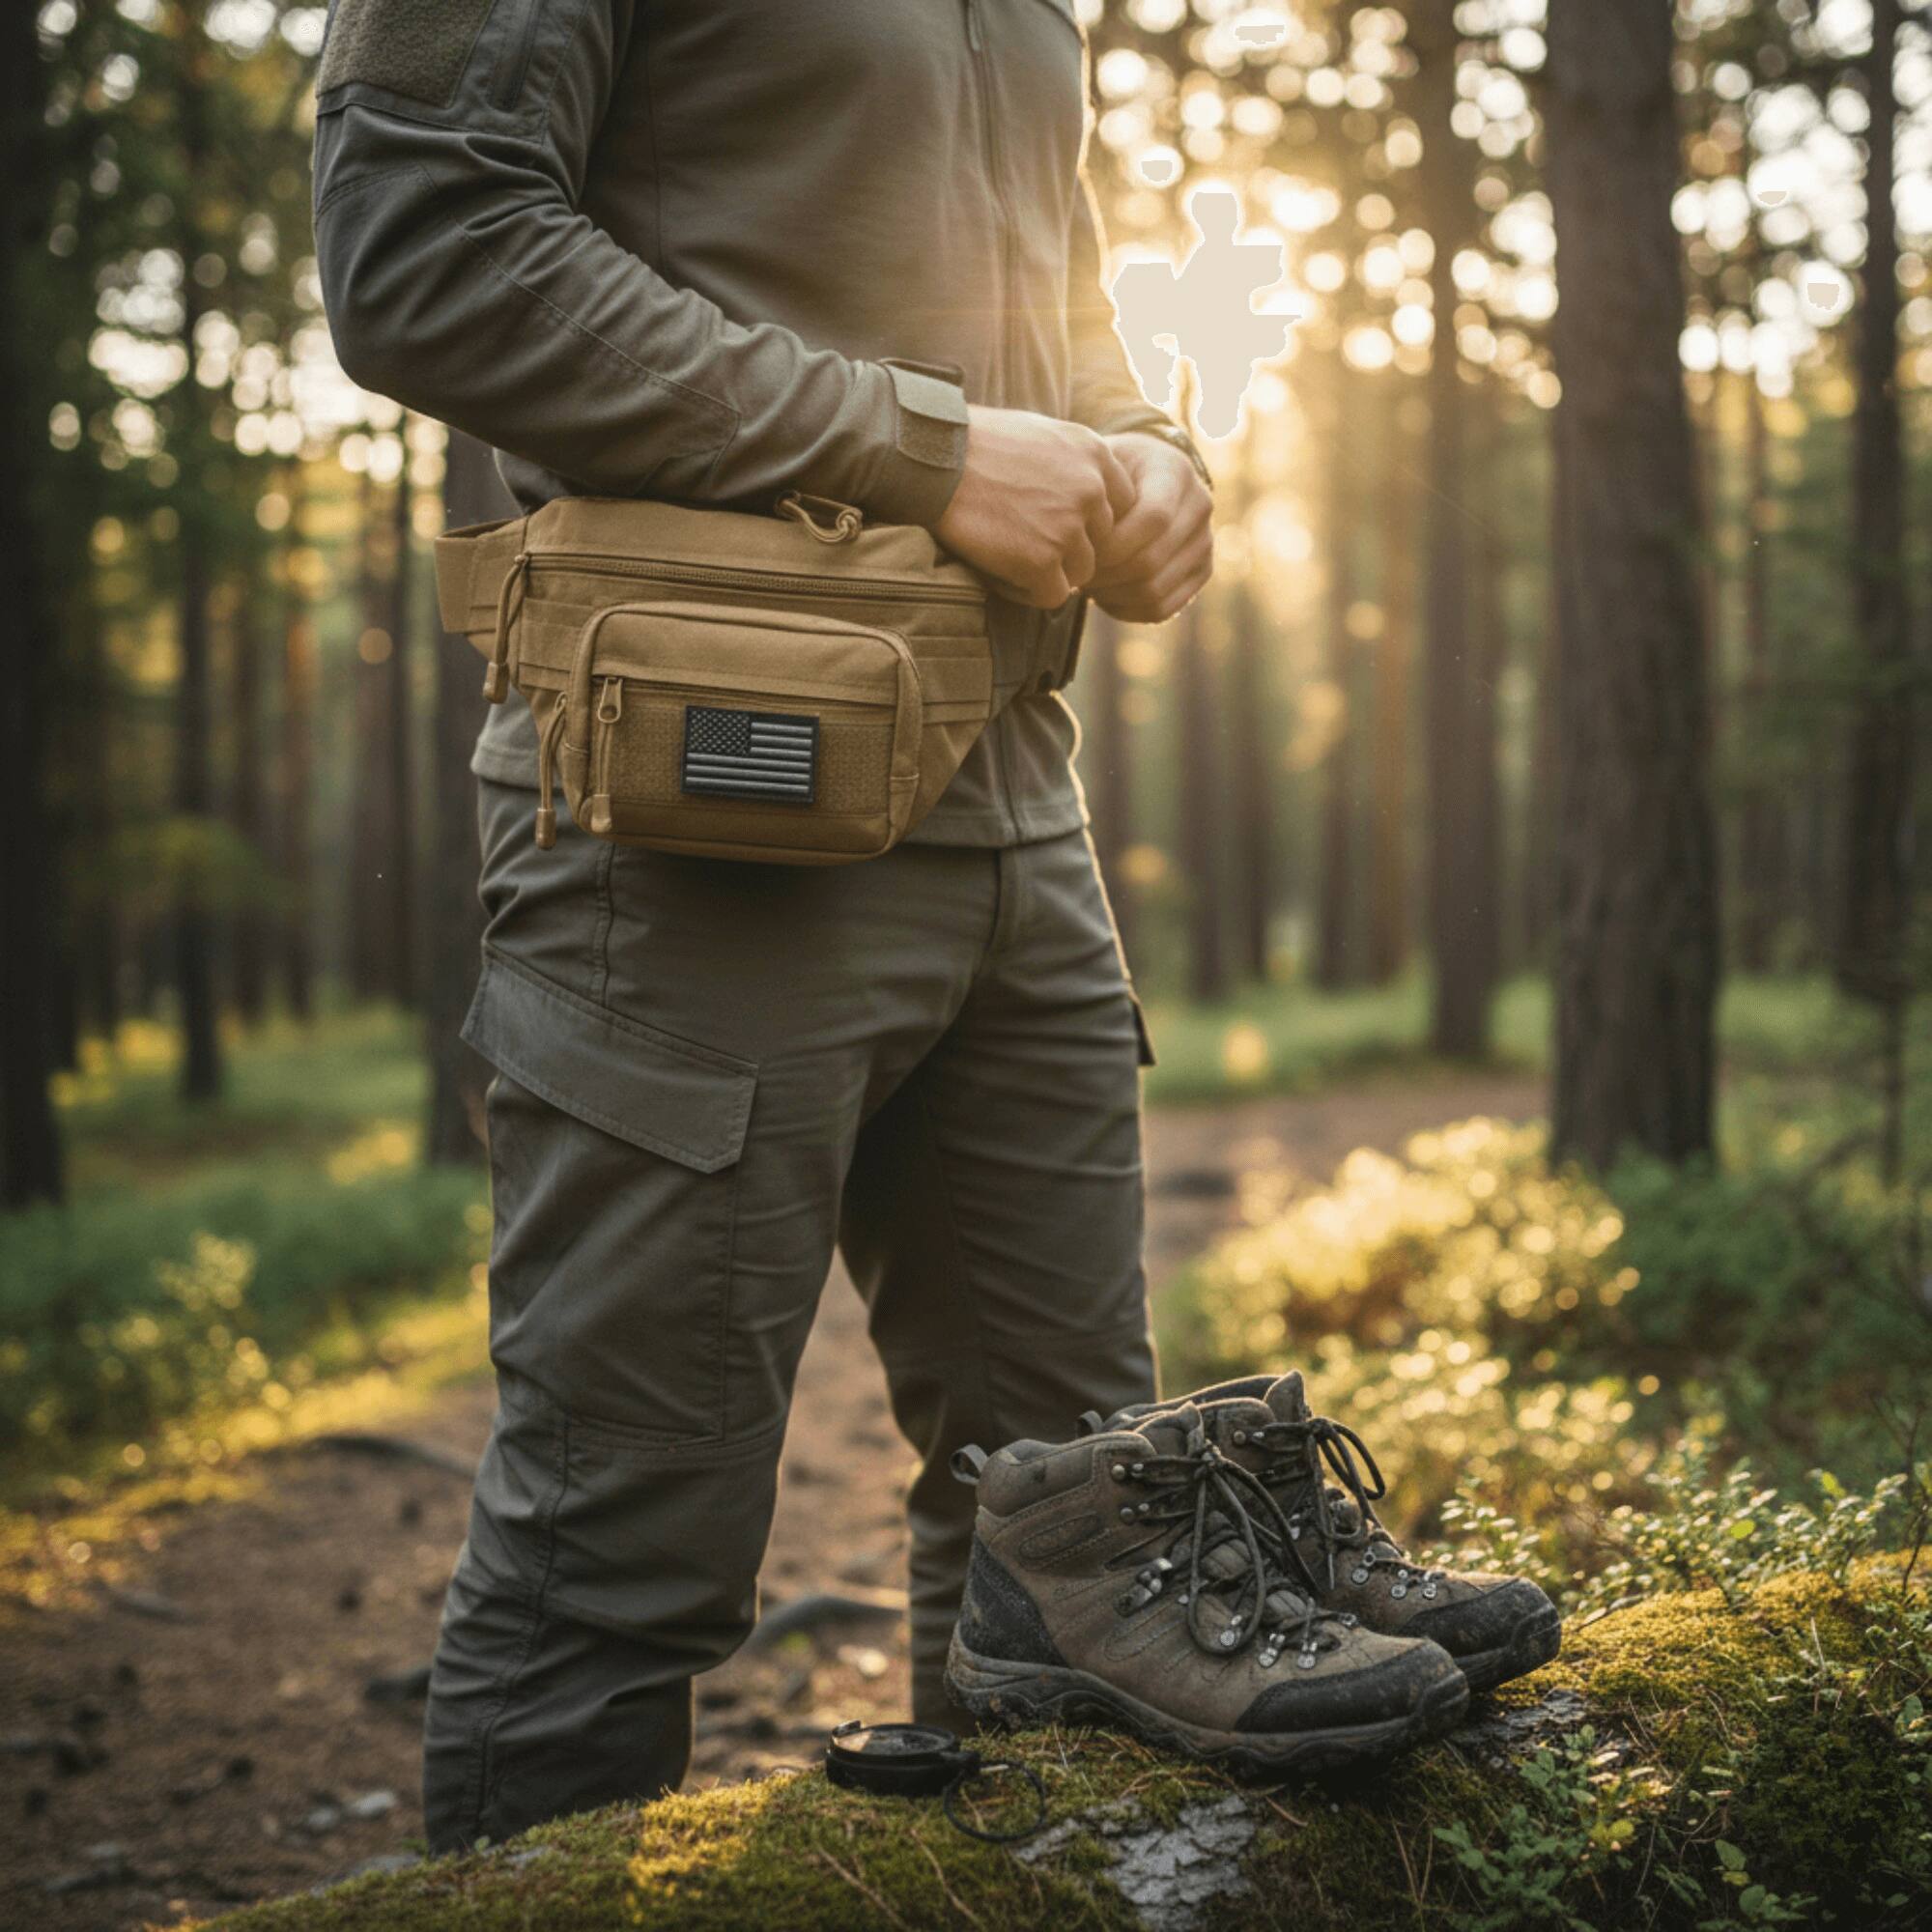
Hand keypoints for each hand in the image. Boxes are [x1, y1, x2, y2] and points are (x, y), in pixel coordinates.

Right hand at [935, 406, 1135, 608]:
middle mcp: (1091, 489)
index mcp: (1094, 453)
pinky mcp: (1041, 560)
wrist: (933, 458)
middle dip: (1070, 548)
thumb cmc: (974, 442)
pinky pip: (1052, 596)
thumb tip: (1082, 497)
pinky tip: (999, 572)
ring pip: (1081, 572)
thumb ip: (1072, 464)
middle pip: (1101, 542)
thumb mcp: (1040, 434)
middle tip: (1027, 543)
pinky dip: (1026, 591)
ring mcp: (1068, 527)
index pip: (1120, 505)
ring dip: (1049, 572)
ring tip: (1008, 556)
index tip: (1057, 523)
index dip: (1089, 521)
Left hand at [1087, 432, 1213, 624]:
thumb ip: (1095, 493)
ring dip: (1111, 594)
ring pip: (1153, 591)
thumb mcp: (1100, 467)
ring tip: (1087, 582)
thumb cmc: (1110, 473)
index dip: (1112, 542)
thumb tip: (1079, 538)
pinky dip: (1125, 610)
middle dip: (1105, 573)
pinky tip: (1103, 595)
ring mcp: (1204, 543)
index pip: (1153, 518)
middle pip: (1151, 561)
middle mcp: (1199, 506)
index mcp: (1175, 472)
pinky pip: (1160, 609)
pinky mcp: (1200, 573)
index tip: (1082, 547)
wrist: (1141, 479)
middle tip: (1075, 571)